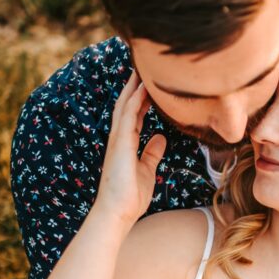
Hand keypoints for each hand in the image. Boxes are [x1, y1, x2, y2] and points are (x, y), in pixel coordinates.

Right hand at [95, 72, 165, 229]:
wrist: (117, 213)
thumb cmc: (130, 197)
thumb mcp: (147, 170)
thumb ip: (152, 153)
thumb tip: (161, 138)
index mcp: (126, 144)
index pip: (135, 114)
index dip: (142, 97)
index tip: (149, 81)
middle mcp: (119, 138)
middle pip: (127, 104)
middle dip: (135, 85)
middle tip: (142, 64)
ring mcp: (118, 140)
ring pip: (125, 105)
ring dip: (134, 86)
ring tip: (142, 66)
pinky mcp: (120, 144)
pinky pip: (128, 116)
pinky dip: (135, 100)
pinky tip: (143, 87)